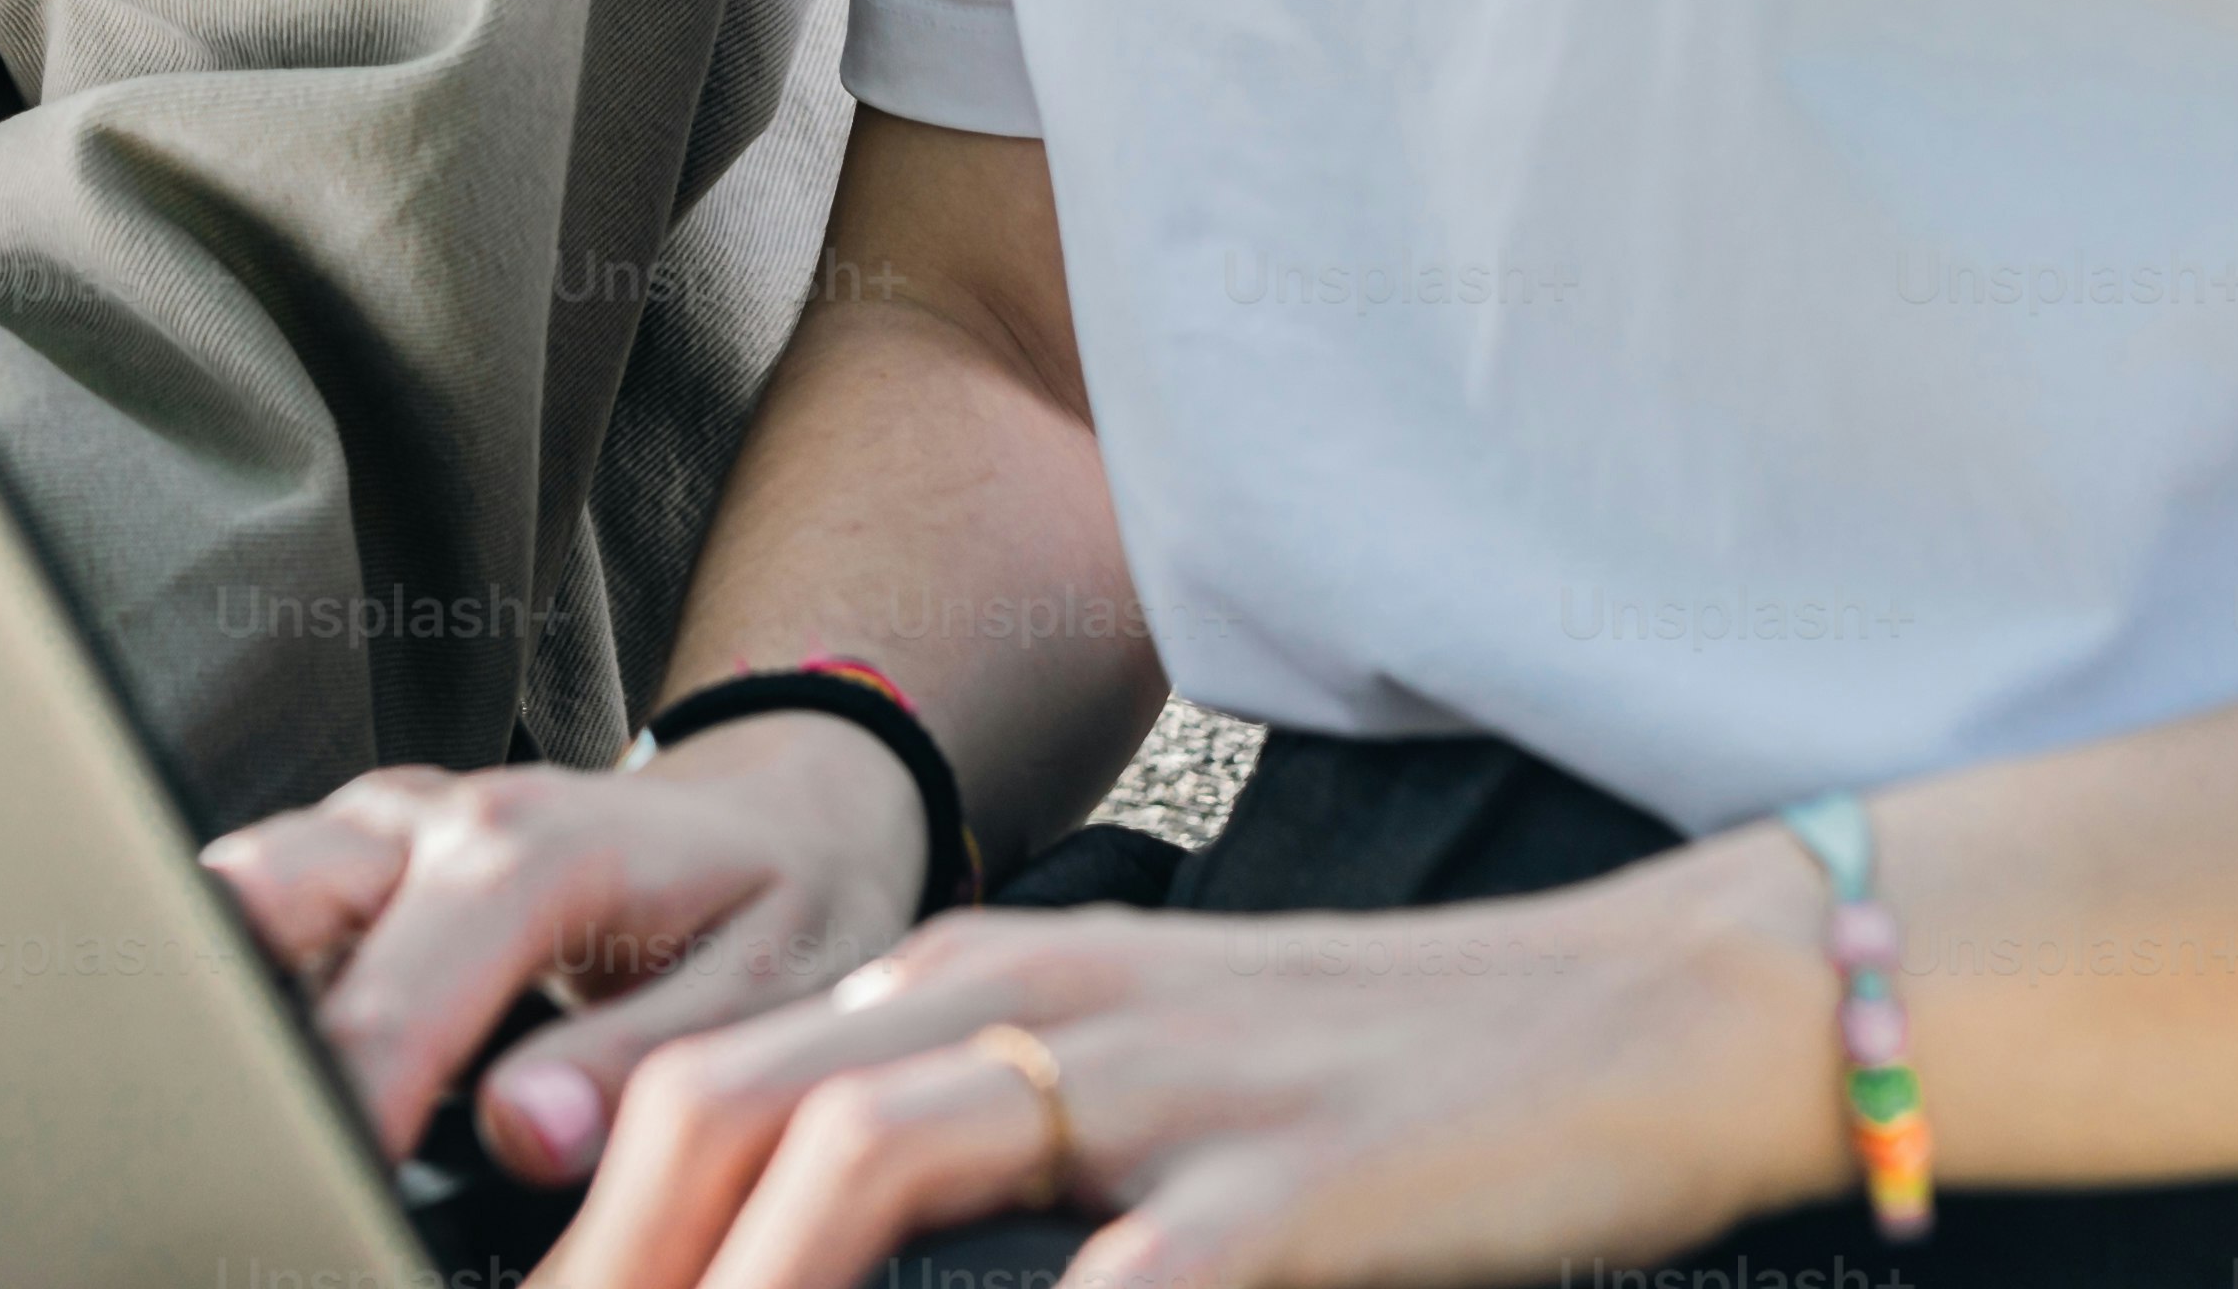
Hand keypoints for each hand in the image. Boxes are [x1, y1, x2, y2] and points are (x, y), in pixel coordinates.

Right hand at [207, 713, 940, 1185]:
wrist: (785, 801)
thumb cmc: (785, 897)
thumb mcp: (766, 985)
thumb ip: (638, 1063)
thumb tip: (523, 1136)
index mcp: (523, 853)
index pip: (380, 1018)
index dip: (339, 1133)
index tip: (324, 1217)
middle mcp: (426, 821)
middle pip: (249, 911)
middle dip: (224, 1044)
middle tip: (255, 1177)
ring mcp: (378, 828)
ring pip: (233, 898)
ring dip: (225, 1008)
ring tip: (253, 1144)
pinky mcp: (354, 854)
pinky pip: (258, 912)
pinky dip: (247, 994)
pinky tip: (279, 1090)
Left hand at [530, 869, 1850, 1288]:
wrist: (1651, 1010)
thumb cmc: (1376, 1077)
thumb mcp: (1137, 1077)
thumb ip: (967, 1138)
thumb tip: (784, 1243)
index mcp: (991, 979)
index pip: (718, 1071)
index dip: (586, 1205)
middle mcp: (1043, 1001)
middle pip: (740, 1099)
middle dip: (617, 1256)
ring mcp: (1165, 1082)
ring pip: (869, 1150)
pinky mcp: (1293, 1180)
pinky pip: (1118, 1285)